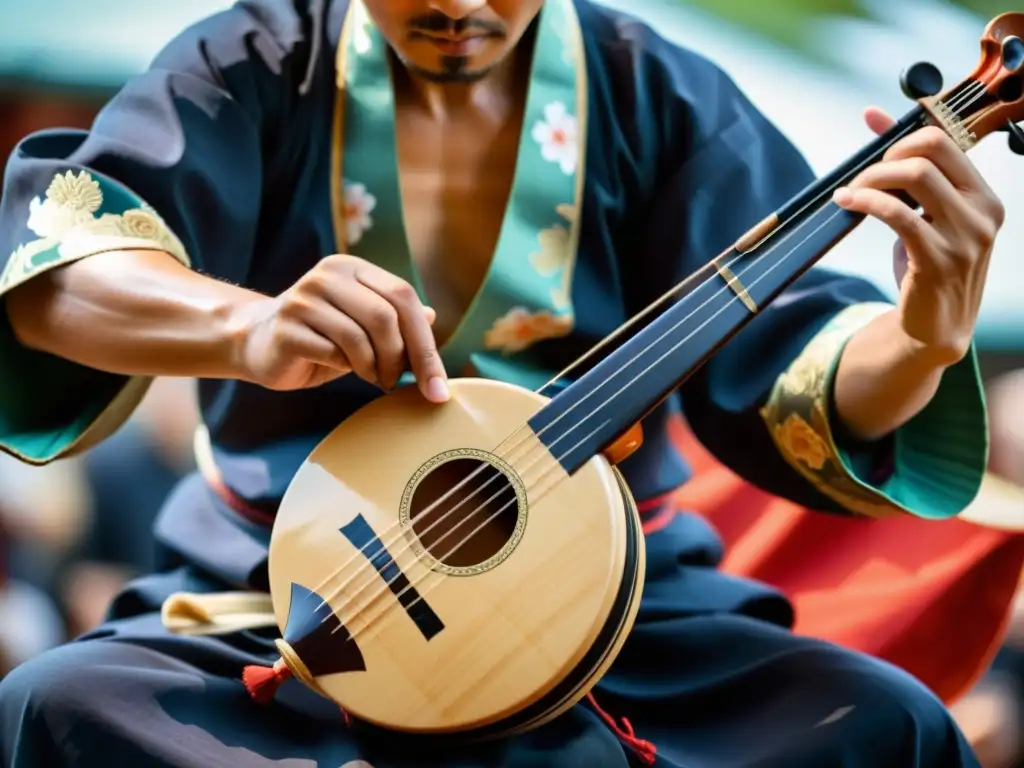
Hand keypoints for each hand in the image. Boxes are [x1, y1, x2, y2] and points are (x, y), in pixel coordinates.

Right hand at [233, 254, 449, 401]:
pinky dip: (346, 369)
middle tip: (398, 382)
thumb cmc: (321, 336)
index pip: (403, 296)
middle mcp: (328, 276)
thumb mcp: (362, 324)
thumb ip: (395, 319)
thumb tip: (432, 316)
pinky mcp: (286, 327)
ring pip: (359, 337)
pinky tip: (342, 370)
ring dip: (374, 368)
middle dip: (402, 359)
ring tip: (373, 378)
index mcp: (353, 268)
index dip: (425, 342)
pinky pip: (332, 354)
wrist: (257, 342)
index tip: (437, 385)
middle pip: (385, 316)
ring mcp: (304, 299)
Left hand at [833, 107, 1004, 365]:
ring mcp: (966, 237)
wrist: (936, 328)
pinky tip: (846, 203)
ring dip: (872, 177)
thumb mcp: (926, 216)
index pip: (947, 140)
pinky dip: (867, 201)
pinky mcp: (938, 259)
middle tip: (861, 175)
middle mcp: (984, 212)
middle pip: (932, 151)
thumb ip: (907, 171)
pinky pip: (898, 213)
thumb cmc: (928, 266)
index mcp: (985, 197)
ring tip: (850, 191)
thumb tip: (872, 114)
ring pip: (916, 177)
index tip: (875, 151)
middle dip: (887, 155)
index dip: (903, 137)